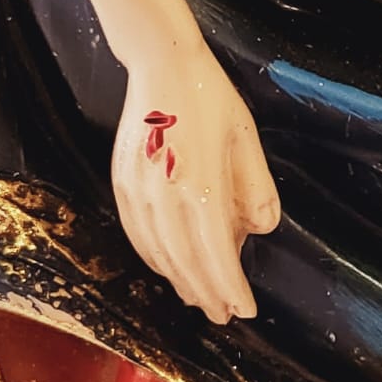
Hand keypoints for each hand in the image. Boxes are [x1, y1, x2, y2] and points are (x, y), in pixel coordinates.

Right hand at [112, 42, 280, 320]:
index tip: (245, 309)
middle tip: (224, 316)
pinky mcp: (123, 184)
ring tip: (201, 299)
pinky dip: (155, 259)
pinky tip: (169, 268)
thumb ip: (256, 190)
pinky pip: (138, 234)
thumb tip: (259, 232)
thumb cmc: (211, 100)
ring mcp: (138, 190)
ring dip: (180, 282)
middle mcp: (164, 194)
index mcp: (199, 184)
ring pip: (158, 253)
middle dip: (206, 294)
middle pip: (185, 262)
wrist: (161, 65)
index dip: (229, 287)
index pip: (215, 253)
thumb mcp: (248, 141)